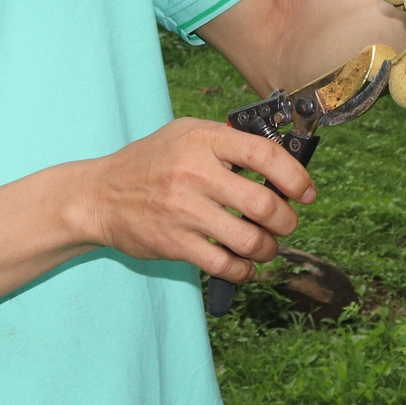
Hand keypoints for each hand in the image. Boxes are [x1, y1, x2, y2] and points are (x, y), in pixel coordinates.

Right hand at [81, 118, 314, 282]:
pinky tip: (246, 265)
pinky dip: (244, 270)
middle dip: (287, 220)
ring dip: (268, 248)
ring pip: (249, 239)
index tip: (306, 192)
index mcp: (204, 141)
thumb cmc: (151, 161)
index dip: (295, 176)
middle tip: (286, 223)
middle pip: (264, 203)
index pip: (265, 155)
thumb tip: (280, 156)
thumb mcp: (186, 133)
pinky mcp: (174, 244)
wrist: (99, 195)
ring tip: (266, 246)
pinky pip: (224, 265)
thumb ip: (228, 140)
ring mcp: (184, 211)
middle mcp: (195, 174)